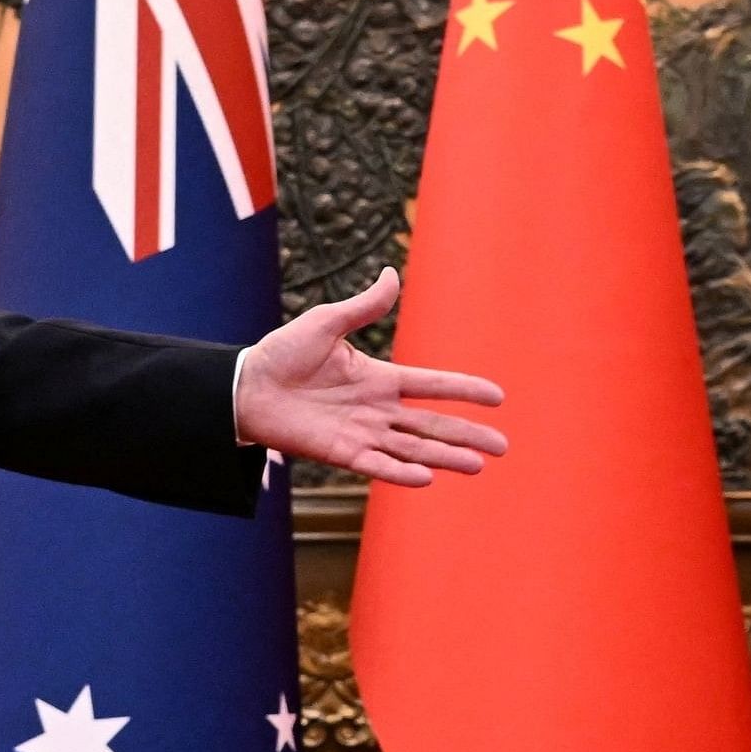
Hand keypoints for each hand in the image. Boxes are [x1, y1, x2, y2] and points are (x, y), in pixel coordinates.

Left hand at [232, 267, 505, 488]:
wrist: (247, 386)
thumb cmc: (284, 353)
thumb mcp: (326, 322)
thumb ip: (363, 307)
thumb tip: (391, 274)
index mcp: (379, 378)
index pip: (431, 385)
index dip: (464, 390)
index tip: (497, 396)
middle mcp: (377, 410)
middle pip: (432, 424)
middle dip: (468, 434)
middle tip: (503, 446)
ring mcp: (361, 433)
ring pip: (413, 448)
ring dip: (445, 457)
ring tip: (477, 465)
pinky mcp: (340, 453)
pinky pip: (377, 465)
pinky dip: (401, 472)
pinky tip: (428, 478)